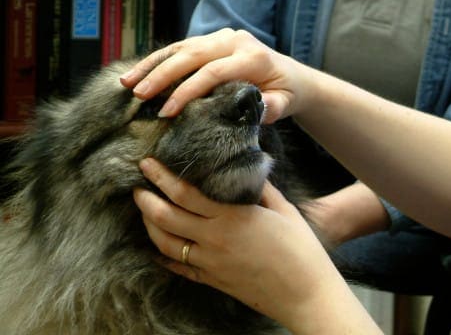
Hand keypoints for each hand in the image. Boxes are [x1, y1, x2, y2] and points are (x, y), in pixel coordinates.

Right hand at [120, 29, 311, 122]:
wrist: (290, 76)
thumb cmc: (286, 93)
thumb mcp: (284, 103)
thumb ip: (271, 107)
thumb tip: (255, 111)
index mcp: (253, 57)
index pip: (214, 72)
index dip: (188, 91)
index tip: (167, 112)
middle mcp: (235, 41)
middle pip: (191, 55)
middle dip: (162, 75)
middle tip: (137, 95)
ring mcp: (221, 37)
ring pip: (181, 48)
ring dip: (152, 65)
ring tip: (126, 83)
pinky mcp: (211, 41)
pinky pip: (181, 48)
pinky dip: (158, 60)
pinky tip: (138, 73)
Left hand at [133, 158, 377, 332]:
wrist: (306, 294)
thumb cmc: (301, 250)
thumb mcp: (283, 211)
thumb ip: (261, 189)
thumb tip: (246, 169)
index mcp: (231, 218)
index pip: (184, 194)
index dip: (161, 177)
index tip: (147, 163)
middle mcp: (214, 241)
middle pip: (165, 218)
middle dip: (145, 200)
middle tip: (137, 186)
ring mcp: (210, 264)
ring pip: (165, 244)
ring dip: (149, 226)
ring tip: (145, 212)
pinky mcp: (212, 281)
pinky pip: (179, 268)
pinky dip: (163, 256)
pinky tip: (156, 248)